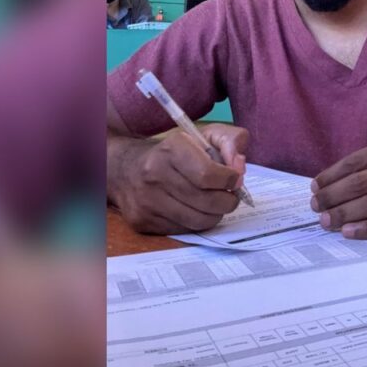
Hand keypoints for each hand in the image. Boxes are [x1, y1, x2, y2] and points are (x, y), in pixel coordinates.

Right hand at [107, 124, 247, 233]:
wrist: (127, 169)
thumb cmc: (175, 152)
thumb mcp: (205, 135)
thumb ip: (231, 141)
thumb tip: (239, 166)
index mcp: (171, 149)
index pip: (208, 175)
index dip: (229, 180)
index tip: (235, 179)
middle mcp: (154, 174)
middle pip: (207, 202)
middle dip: (227, 201)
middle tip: (229, 195)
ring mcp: (146, 200)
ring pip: (198, 221)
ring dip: (214, 214)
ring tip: (214, 203)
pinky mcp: (143, 221)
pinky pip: (183, 231)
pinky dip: (196, 223)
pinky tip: (194, 209)